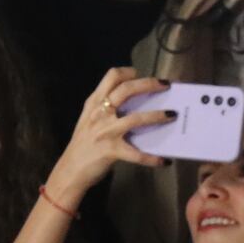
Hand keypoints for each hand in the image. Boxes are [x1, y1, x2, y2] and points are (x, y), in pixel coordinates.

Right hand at [46, 67, 171, 210]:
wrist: (71, 169)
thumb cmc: (82, 143)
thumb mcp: (89, 119)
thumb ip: (105, 108)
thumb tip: (135, 102)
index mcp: (94, 103)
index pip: (111, 77)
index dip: (128, 72)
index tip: (140, 74)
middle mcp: (100, 113)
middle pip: (126, 90)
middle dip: (149, 84)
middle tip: (166, 85)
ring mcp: (106, 131)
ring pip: (136, 118)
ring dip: (157, 115)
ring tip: (172, 115)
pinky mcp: (111, 151)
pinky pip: (136, 154)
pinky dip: (152, 158)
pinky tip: (164, 161)